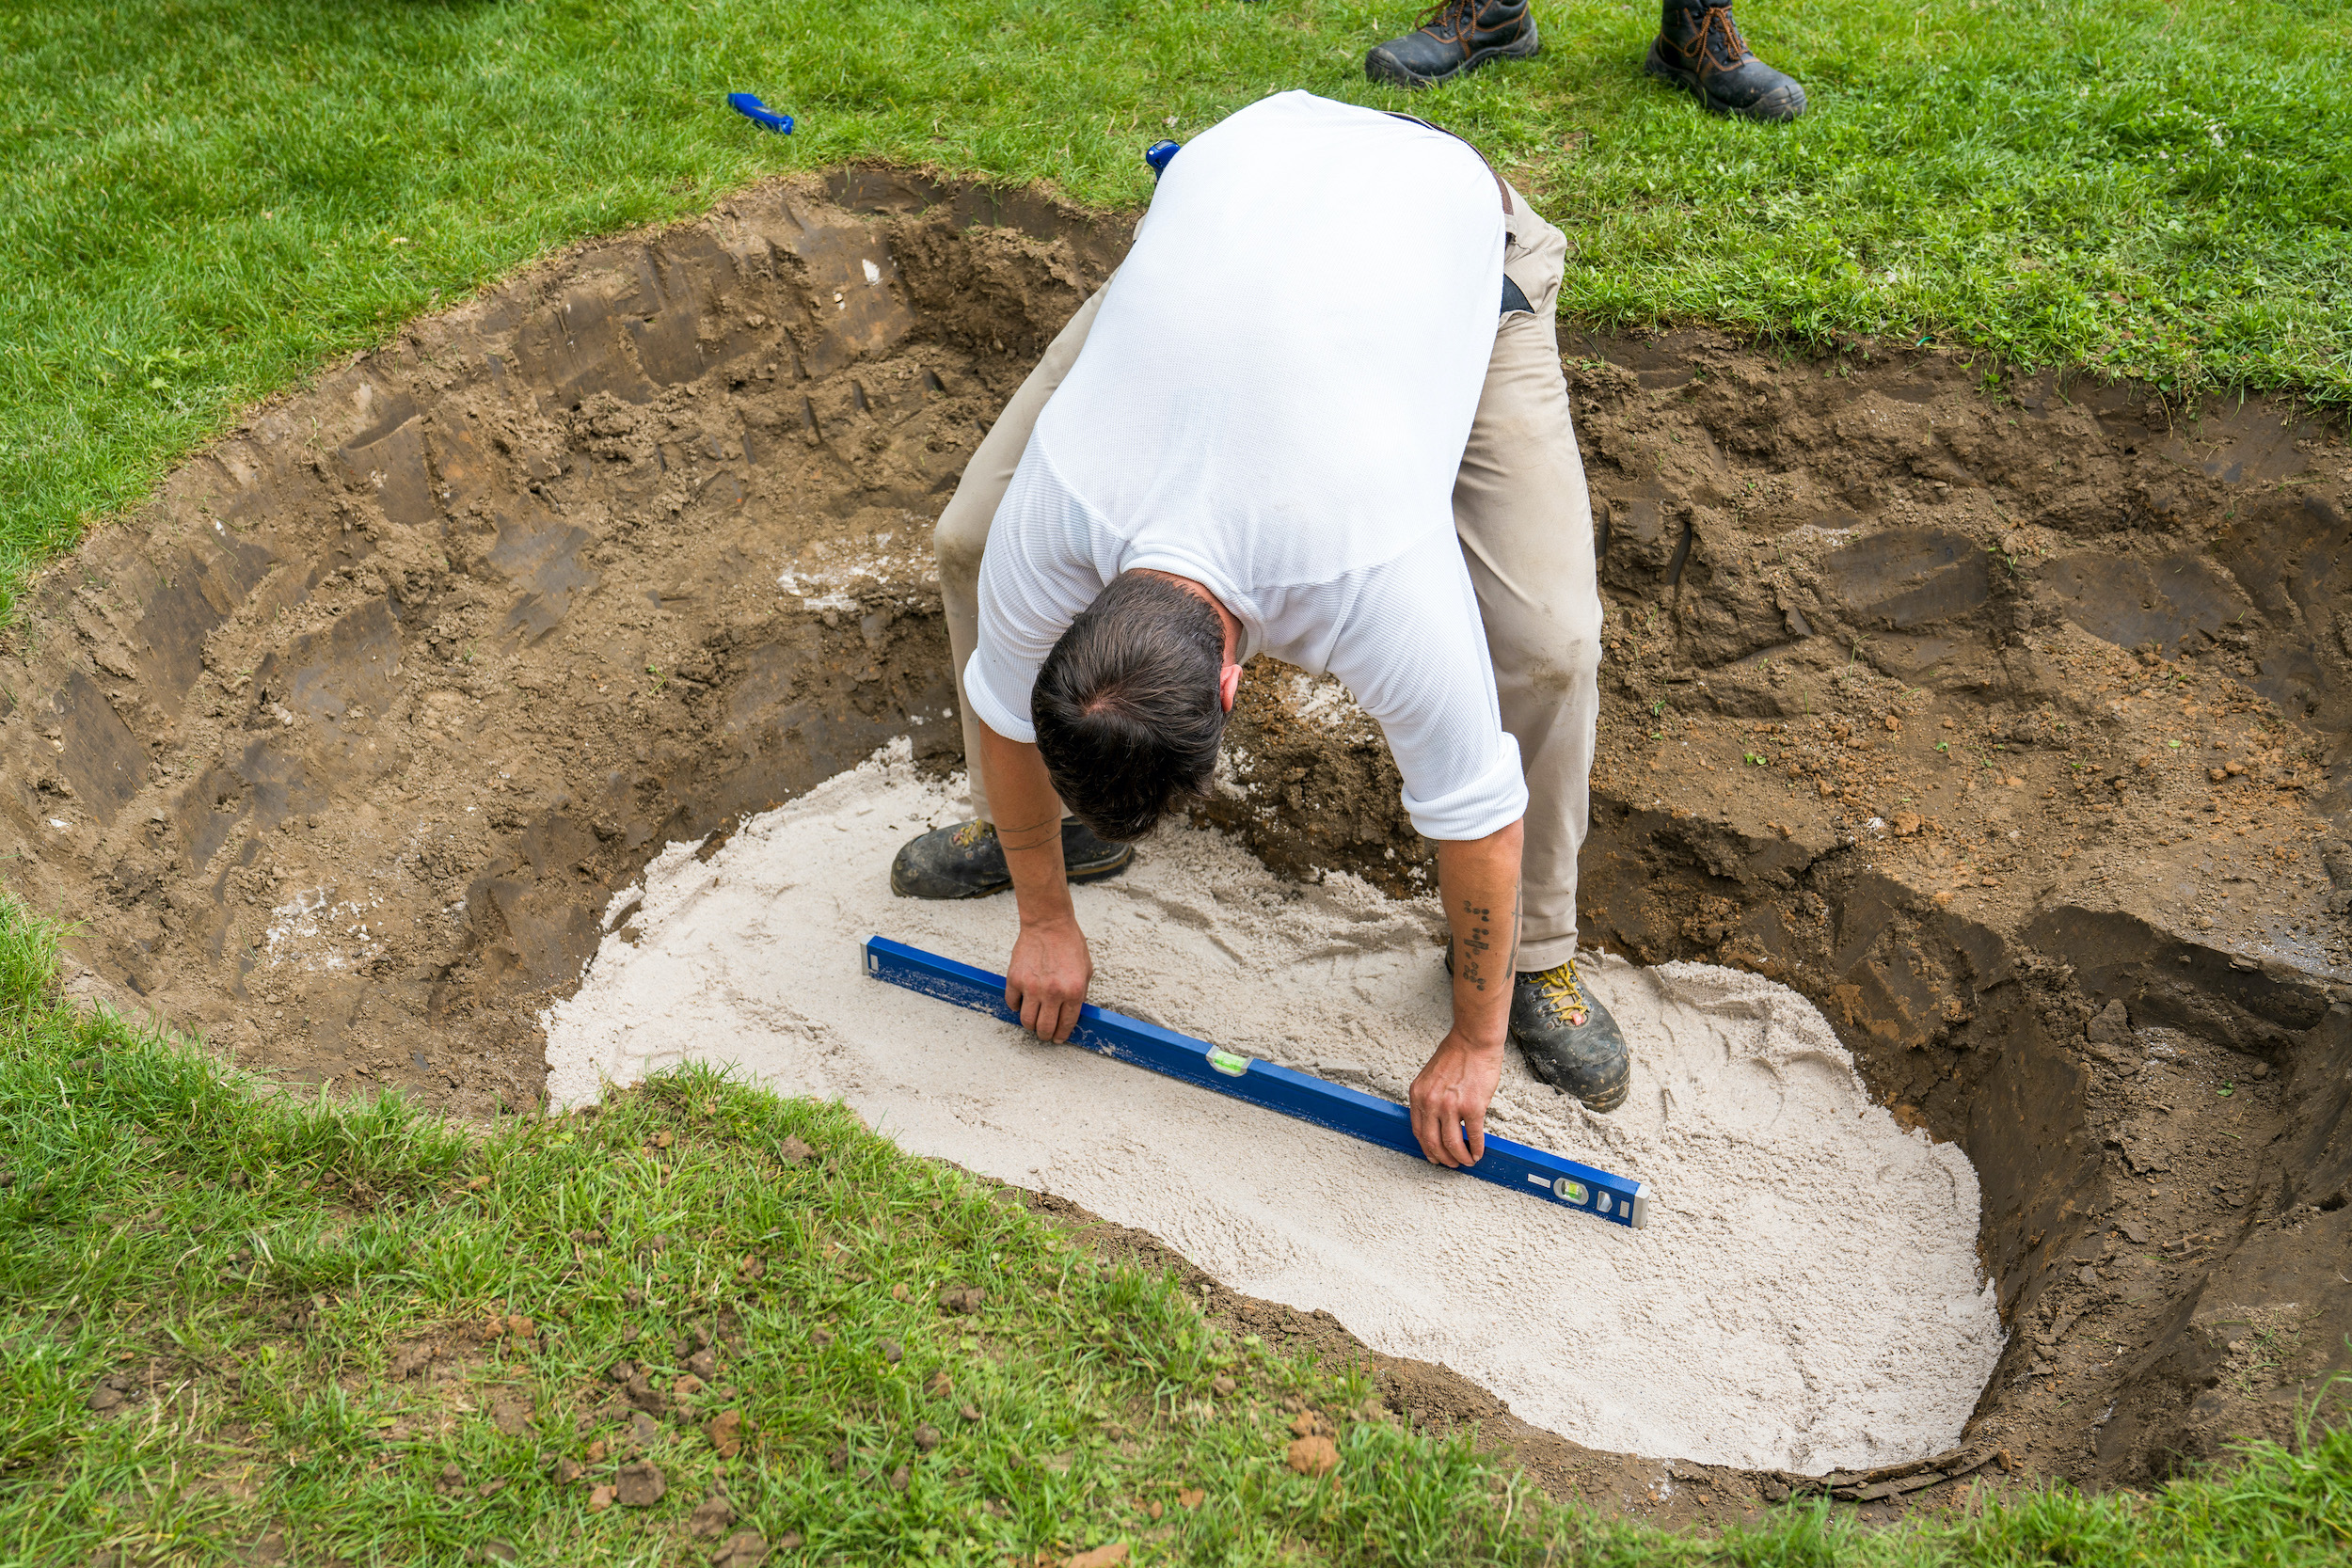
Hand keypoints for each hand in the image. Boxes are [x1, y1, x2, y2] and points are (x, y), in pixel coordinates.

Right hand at [1006, 915, 1091, 1042]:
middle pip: (1045, 1028)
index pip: (1066, 1024)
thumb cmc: (1069, 944)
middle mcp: (1052, 993)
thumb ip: (1079, 994)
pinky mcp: (1015, 979)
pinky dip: (1017, 1006)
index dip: (1061, 1035)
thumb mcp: (1086, 970)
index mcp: (1073, 991)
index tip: (1058, 1039)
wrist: (1048, 923)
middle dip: (1045, 1035)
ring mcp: (1032, 987)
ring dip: (1030, 1025)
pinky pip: (1012, 1003)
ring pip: (1026, 1021)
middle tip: (1044, 1034)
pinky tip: (1022, 1002)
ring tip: (1033, 1021)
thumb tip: (1070, 1015)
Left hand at [1408, 1027, 1502, 1167]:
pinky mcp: (1473, 1107)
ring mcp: (1451, 1106)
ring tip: (1466, 1161)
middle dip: (1442, 1158)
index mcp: (1417, 1094)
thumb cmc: (1456, 1054)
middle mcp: (1430, 1102)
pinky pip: (1474, 1136)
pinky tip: (1479, 1153)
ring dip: (1460, 1158)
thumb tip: (1435, 1121)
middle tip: (1451, 1164)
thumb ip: (1429, 1098)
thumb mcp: (1430, 1076)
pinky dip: (1477, 1149)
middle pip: (1432, 1142)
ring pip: (1452, 1144)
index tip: (1434, 1156)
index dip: (1426, 1148)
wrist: (1474, 1040)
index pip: (1418, 1131)